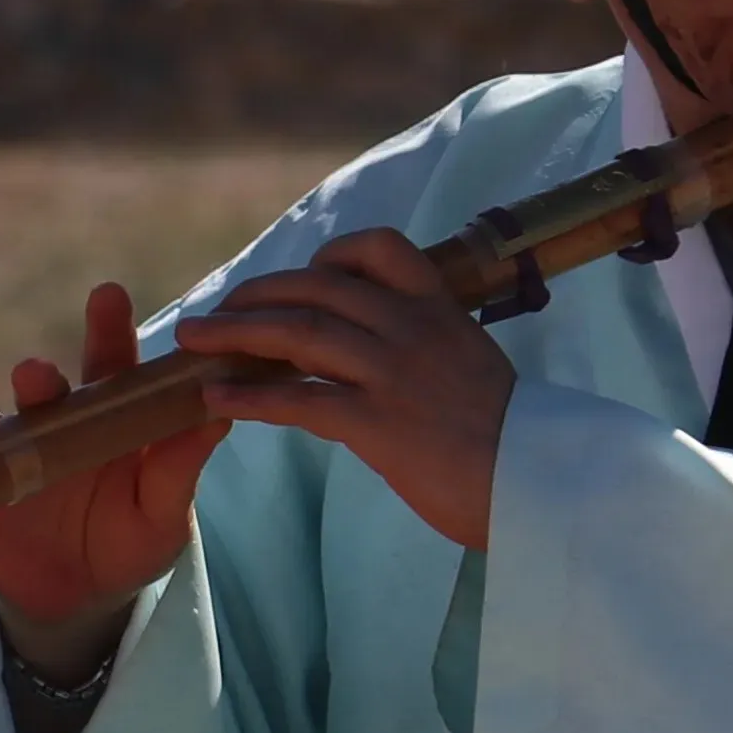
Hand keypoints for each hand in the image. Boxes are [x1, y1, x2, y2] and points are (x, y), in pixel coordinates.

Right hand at [0, 278, 229, 677]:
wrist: (73, 600)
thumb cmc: (129, 547)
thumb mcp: (162, 517)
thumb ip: (179, 470)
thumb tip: (221, 416)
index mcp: (119, 421)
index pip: (127, 368)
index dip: (127, 330)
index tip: (125, 296)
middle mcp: (70, 419)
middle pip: (87, 366)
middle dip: (97, 332)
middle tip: (109, 300)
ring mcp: (23, 442)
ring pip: (23, 401)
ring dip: (32, 380)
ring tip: (35, 376)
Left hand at [174, 229, 511, 552]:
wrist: (540, 484)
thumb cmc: (514, 441)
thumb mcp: (477, 370)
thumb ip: (434, 348)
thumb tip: (395, 351)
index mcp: (440, 310)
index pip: (380, 248)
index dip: (331, 255)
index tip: (305, 275)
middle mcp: (412, 330)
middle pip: (318, 288)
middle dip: (256, 295)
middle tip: (216, 313)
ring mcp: (393, 374)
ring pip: (299, 332)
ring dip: (235, 334)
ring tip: (192, 344)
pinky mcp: (378, 424)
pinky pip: (299, 400)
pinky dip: (249, 397)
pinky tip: (216, 401)